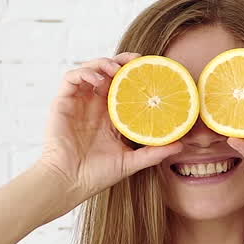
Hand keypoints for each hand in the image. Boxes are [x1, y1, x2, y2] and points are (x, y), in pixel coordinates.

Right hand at [39, 55, 185, 200]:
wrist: (70, 182)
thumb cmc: (96, 175)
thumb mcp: (131, 162)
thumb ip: (154, 153)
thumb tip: (181, 145)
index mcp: (110, 115)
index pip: (123, 86)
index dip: (135, 73)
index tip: (151, 67)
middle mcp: (94, 105)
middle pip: (107, 72)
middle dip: (121, 61)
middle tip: (137, 60)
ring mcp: (78, 102)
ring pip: (90, 70)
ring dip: (103, 64)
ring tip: (117, 70)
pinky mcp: (62, 102)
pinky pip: (71, 78)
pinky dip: (85, 73)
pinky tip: (98, 80)